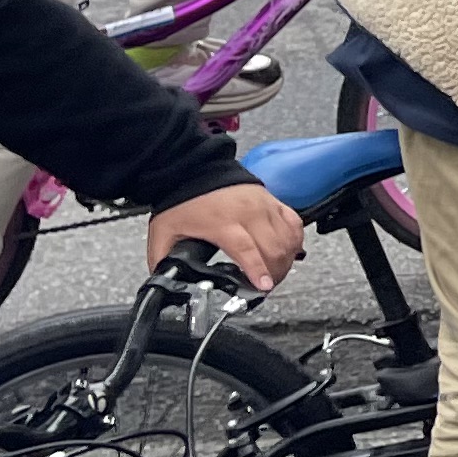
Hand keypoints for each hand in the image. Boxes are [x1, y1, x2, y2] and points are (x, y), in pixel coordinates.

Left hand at [149, 181, 304, 289]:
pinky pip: (293, 223)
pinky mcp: (272, 201)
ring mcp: (264, 205)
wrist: (195, 170)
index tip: (263, 286)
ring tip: (276, 274)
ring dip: (286, 260)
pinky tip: (289, 252)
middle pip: (273, 248)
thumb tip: (163, 282)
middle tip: (266, 287)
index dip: (258, 270)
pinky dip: (295, 240)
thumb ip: (162, 260)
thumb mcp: (163, 233)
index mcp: (222, 222)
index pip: (247, 250)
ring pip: (287, 238)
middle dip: (274, 273)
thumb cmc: (183, 200)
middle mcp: (248, 212)